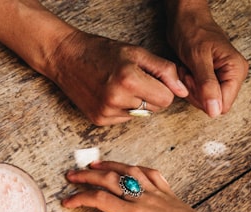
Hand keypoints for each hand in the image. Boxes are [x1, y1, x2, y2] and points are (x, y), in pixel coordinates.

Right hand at [44, 31, 188, 124]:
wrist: (67, 58)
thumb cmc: (102, 52)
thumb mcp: (137, 53)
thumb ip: (164, 70)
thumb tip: (183, 91)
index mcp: (130, 80)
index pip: (166, 98)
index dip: (165, 88)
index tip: (154, 78)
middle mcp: (117, 100)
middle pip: (155, 109)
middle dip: (152, 96)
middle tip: (136, 81)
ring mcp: (106, 112)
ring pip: (140, 115)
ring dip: (136, 103)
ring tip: (119, 87)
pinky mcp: (98, 120)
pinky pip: (124, 119)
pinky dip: (122, 109)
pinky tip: (109, 95)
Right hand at [63, 161, 241, 211]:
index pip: (100, 200)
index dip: (80, 198)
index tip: (67, 202)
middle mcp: (143, 199)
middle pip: (110, 180)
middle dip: (87, 176)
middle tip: (71, 176)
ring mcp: (157, 193)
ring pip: (128, 171)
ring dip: (109, 165)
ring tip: (94, 165)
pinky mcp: (168, 192)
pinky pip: (149, 173)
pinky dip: (135, 167)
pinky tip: (129, 168)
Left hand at [167, 7, 248, 116]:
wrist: (185, 19)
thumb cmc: (192, 32)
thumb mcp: (198, 59)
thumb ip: (207, 86)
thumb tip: (215, 111)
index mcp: (236, 71)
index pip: (222, 105)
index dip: (203, 98)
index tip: (193, 79)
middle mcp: (233, 75)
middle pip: (212, 104)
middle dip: (195, 93)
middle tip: (188, 73)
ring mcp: (222, 77)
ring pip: (203, 100)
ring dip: (190, 88)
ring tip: (187, 70)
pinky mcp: (211, 77)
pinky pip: (198, 93)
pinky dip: (188, 85)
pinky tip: (186, 71)